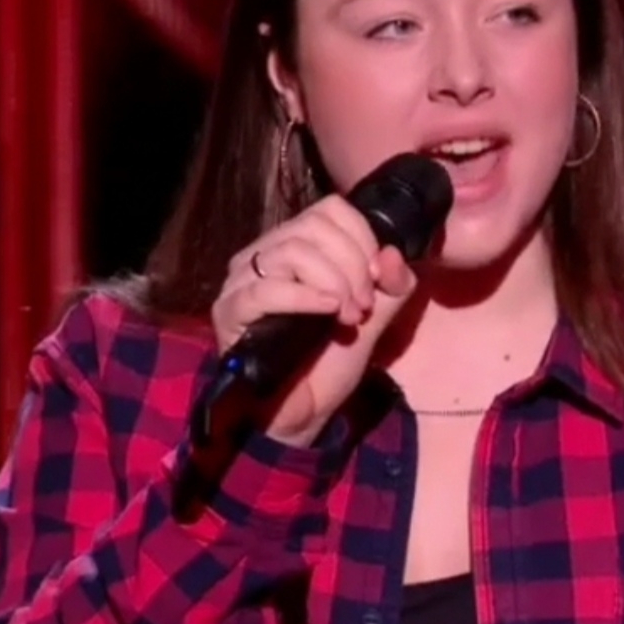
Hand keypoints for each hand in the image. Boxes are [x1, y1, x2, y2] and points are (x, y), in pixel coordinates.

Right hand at [210, 195, 418, 446]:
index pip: (330, 209)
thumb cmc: (330, 360)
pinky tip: (327, 312)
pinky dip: (304, 296)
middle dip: (352, 264)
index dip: (363, 238)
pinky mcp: (230, 312)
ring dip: (333, 281)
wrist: (303, 413)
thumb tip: (393, 255)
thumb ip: (392, 285)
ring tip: (348, 317)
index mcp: (296, 244)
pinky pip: (266, 289)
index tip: (378, 279)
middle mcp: (264, 254)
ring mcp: (242, 281)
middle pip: (313, 227)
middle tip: (363, 305)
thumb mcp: (374, 317)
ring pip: (291, 251)